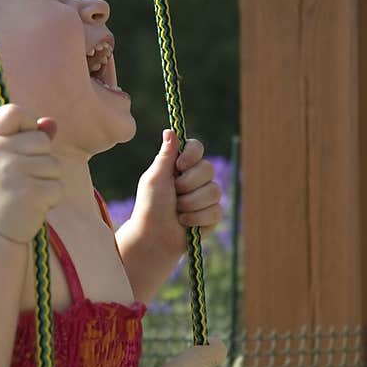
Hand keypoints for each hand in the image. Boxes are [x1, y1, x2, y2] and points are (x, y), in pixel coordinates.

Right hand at [0, 105, 61, 242]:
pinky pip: (58, 186)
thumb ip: (27, 137)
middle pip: (42, 139)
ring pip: (54, 164)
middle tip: (22, 179)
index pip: (14, 111)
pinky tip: (34, 205)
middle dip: (41, 159)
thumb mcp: (5, 159)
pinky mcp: (29, 194)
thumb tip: (52, 123)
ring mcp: (11, 173)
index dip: (27, 123)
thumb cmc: (1, 190)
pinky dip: (52, 197)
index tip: (22, 142)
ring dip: (48, 180)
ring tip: (27, 192)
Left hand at [132, 129, 223, 255]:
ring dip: (191, 204)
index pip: (197, 147)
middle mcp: (195, 178)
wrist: (154, 236)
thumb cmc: (150, 206)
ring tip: (178, 212)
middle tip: (174, 195)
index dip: (192, 155)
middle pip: (208, 168)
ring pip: (214, 191)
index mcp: (180, 166)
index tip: (180, 165)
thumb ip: (165, 155)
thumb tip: (169, 130)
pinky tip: (186, 223)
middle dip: (188, 185)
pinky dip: (197, 218)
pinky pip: (216, 211)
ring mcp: (206, 197)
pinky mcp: (212, 215)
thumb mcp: (155, 178)